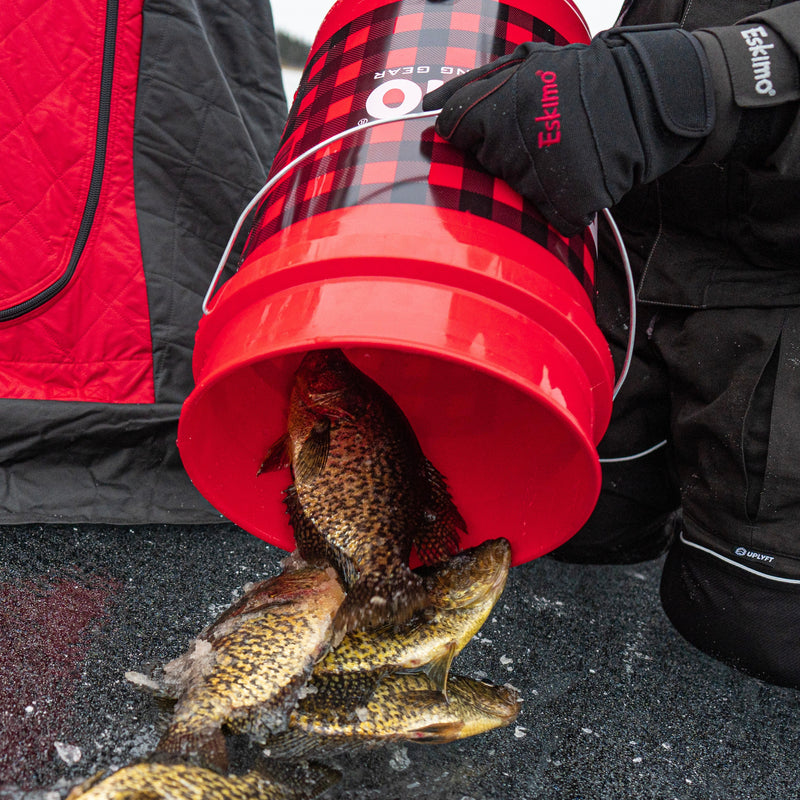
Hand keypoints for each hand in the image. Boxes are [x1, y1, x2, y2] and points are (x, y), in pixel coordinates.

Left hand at [423, 26, 715, 235]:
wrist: (642, 98)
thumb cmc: (577, 80)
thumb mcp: (522, 64)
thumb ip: (470, 86)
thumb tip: (426, 107)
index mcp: (500, 102)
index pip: (454, 127)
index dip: (472, 126)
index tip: (494, 120)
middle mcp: (516, 139)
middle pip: (485, 161)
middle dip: (505, 149)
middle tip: (541, 129)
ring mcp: (541, 174)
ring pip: (516, 190)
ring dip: (535, 176)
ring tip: (563, 147)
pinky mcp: (568, 202)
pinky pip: (551, 214)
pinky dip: (562, 202)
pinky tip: (577, 173)